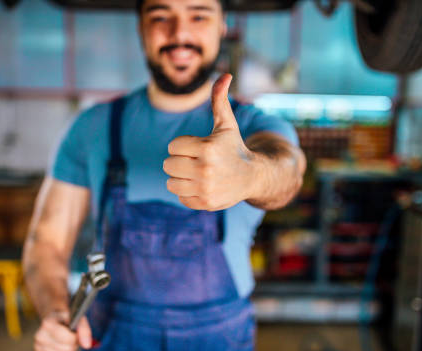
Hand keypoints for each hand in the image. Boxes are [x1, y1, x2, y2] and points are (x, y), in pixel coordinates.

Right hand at [34, 314, 91, 350]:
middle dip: (73, 345)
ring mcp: (37, 346)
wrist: (53, 318)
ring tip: (65, 341)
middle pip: (66, 350)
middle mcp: (40, 335)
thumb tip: (87, 345)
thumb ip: (84, 330)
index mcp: (48, 323)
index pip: (68, 339)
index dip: (76, 337)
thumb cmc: (66, 318)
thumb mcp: (78, 318)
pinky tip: (60, 348)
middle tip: (71, 337)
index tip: (74, 332)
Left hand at [163, 73, 257, 210]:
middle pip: (168, 165)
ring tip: (196, 173)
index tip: (197, 147)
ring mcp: (205, 189)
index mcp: (207, 148)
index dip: (183, 145)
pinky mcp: (205, 203)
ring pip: (171, 183)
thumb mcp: (227, 124)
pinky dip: (188, 192)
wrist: (253, 176)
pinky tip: (202, 186)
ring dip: (180, 178)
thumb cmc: (234, 147)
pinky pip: (180, 197)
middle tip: (195, 161)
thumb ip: (219, 100)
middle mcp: (206, 169)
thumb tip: (225, 74)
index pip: (173, 146)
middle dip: (179, 161)